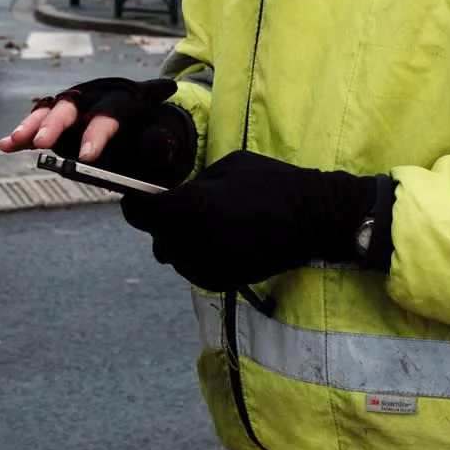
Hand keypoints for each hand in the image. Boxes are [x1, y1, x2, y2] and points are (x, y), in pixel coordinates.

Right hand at [0, 77, 195, 185]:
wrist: (144, 125)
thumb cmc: (152, 135)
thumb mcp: (161, 140)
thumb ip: (158, 143)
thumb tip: (160, 146)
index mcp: (126, 99)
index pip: (112, 111)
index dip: (98, 131)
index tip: (87, 156)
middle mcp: (97, 96)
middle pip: (74, 105)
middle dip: (56, 123)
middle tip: (43, 143)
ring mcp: (76, 104)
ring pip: (51, 110)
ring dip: (34, 125)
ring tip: (19, 141)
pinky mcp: (60, 117)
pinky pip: (38, 122)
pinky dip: (23, 133)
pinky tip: (6, 144)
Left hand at [120, 150, 385, 291]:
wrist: (314, 220)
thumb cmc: (273, 184)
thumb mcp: (227, 168)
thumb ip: (194, 184)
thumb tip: (176, 194)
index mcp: (189, 208)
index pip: (138, 213)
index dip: (135, 203)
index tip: (141, 195)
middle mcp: (191, 242)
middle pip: (156, 236)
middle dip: (162, 221)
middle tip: (182, 205)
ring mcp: (206, 266)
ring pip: (173, 255)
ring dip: (179, 240)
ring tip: (205, 222)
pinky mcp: (222, 281)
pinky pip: (194, 268)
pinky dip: (199, 255)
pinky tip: (220, 239)